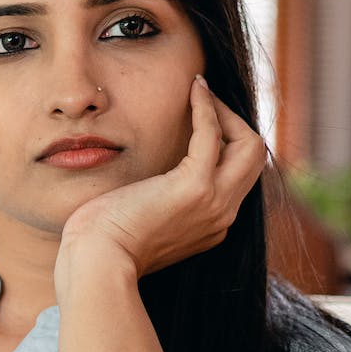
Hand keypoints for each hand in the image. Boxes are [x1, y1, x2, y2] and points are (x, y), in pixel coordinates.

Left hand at [56, 75, 267, 294]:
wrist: (97, 262)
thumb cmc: (103, 244)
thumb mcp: (141, 222)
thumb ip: (155, 204)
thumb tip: (142, 186)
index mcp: (210, 225)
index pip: (237, 177)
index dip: (226, 145)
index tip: (202, 122)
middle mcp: (222, 216)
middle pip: (253, 160)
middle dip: (236, 126)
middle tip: (207, 104)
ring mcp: (213, 203)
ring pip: (249, 147)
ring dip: (227, 115)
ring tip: (201, 93)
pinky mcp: (195, 187)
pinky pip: (212, 135)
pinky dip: (207, 107)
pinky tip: (194, 89)